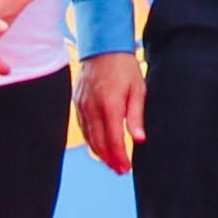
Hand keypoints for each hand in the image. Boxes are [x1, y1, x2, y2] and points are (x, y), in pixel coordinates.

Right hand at [78, 50, 145, 173]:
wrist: (103, 46)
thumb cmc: (125, 67)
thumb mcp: (138, 89)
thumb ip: (136, 116)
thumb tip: (139, 139)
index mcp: (110, 106)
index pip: (113, 141)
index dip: (119, 158)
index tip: (125, 169)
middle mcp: (92, 108)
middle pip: (99, 143)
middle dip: (110, 160)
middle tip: (120, 170)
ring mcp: (82, 106)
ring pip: (89, 137)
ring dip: (100, 152)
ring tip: (111, 162)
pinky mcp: (77, 102)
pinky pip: (83, 127)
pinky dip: (91, 139)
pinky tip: (99, 145)